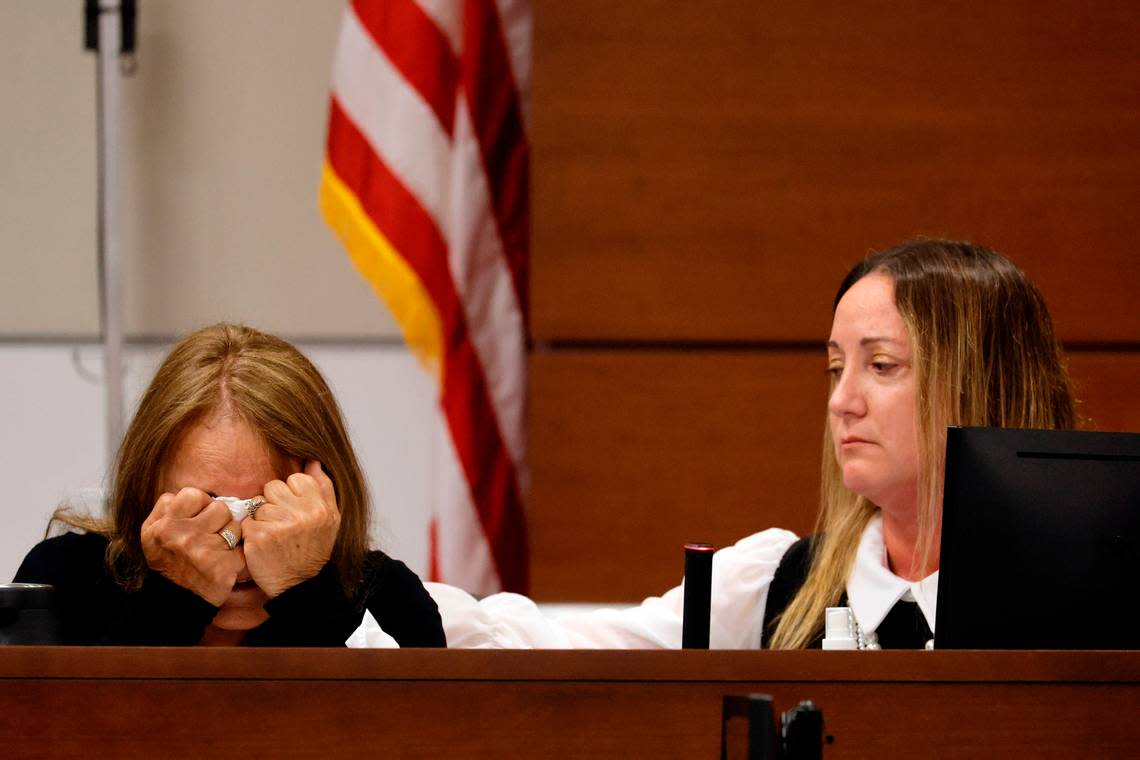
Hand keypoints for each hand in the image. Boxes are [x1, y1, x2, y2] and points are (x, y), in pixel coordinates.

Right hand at [141, 487, 243, 605]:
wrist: (175, 600)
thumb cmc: (167, 561)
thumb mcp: (151, 533)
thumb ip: (166, 508)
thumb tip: (194, 494)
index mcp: (165, 525)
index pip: (193, 494)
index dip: (200, 502)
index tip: (199, 515)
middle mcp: (184, 536)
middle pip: (219, 507)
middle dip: (218, 518)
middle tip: (210, 532)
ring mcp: (205, 551)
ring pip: (234, 525)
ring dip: (230, 534)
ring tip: (217, 546)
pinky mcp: (224, 566)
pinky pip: (242, 546)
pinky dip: (237, 552)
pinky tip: (225, 560)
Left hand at [242, 460, 339, 597]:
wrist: (300, 586)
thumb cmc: (314, 550)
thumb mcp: (331, 519)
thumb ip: (323, 487)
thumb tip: (313, 460)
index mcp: (319, 506)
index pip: (296, 478)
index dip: (292, 494)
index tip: (296, 512)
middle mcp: (301, 513)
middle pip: (273, 487)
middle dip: (275, 503)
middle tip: (283, 524)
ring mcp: (278, 525)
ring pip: (258, 504)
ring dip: (262, 518)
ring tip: (274, 536)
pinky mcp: (257, 537)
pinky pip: (247, 521)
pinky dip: (251, 532)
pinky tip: (263, 544)